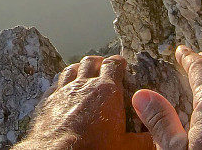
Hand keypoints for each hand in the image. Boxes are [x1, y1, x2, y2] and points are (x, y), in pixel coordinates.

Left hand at [14, 55, 153, 149]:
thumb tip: (154, 138)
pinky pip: (54, 85)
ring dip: (78, 69)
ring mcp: (62, 91)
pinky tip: (61, 88)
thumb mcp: (127, 147)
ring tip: (82, 71)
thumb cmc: (94, 149)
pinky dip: (60, 84)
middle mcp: (83, 85)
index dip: (118, 61)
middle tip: (103, 65)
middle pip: (90, 62)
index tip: (121, 62)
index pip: (113, 65)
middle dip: (98, 61)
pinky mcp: (46, 102)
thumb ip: (143, 139)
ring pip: (70, 70)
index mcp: (106, 91)